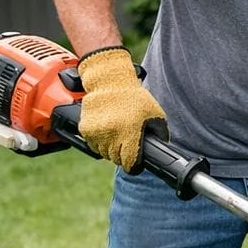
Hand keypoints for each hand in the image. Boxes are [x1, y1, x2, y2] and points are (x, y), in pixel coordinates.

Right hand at [77, 46, 167, 172]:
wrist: (110, 82)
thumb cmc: (134, 98)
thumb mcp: (154, 113)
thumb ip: (159, 132)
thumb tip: (162, 146)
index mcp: (129, 133)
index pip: (129, 161)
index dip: (132, 165)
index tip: (134, 164)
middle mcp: (111, 135)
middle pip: (115, 158)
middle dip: (122, 156)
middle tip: (126, 146)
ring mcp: (97, 132)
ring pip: (103, 153)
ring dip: (109, 149)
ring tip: (116, 136)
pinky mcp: (85, 128)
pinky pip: (92, 144)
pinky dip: (98, 141)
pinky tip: (105, 131)